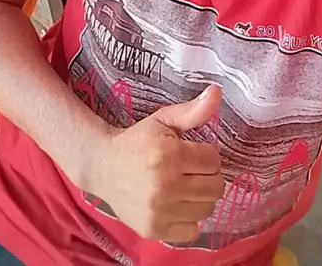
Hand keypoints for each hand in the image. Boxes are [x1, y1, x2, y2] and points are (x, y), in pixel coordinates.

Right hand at [90, 85, 224, 242]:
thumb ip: (194, 110)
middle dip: (208, 175)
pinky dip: (189, 218)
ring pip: (207, 209)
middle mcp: (165, 186)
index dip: (207, 154)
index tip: (194, 152)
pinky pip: (192, 230)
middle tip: (192, 170)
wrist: (104, 166)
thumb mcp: (164, 119)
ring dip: (201, 197)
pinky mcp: (154, 229)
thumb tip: (217, 91)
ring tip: (185, 186)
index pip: (214, 160)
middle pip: (215, 187)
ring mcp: (159, 211)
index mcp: (169, 155)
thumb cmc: (137, 141)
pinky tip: (177, 204)